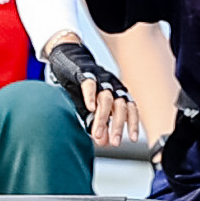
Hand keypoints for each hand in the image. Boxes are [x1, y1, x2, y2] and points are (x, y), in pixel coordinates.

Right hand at [52, 37, 148, 151]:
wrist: (67, 58)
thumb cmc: (80, 85)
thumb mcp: (90, 108)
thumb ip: (98, 123)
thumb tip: (104, 142)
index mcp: (117, 92)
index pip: (130, 109)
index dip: (132, 124)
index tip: (132, 139)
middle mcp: (112, 85)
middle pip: (120, 107)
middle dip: (117, 126)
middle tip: (114, 143)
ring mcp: (99, 78)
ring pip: (106, 99)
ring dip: (103, 118)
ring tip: (96, 134)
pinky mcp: (84, 72)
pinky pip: (90, 85)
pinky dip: (91, 97)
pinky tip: (90, 109)